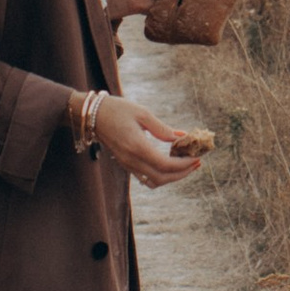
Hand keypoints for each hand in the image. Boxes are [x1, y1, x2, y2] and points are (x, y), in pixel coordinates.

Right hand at [92, 94, 210, 187]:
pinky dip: (161, 175)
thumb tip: (182, 136)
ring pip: (154, 181)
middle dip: (183, 173)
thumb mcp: (142, 113)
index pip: (165, 165)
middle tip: (197, 163)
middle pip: (162, 178)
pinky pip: (146, 178)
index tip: (197, 158)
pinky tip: (170, 163)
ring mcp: (127, 165)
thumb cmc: (117, 109)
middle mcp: (131, 160)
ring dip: (172, 177)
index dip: (184, 165)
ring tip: (186, 165)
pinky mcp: (125, 164)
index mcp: (137, 147)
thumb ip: (162, 128)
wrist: (92, 116)